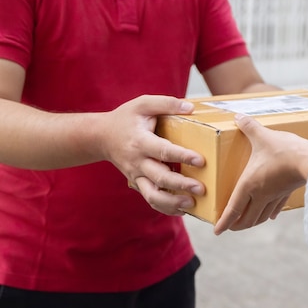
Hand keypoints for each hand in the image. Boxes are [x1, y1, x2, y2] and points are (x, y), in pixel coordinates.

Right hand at [99, 95, 205, 215]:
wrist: (101, 137)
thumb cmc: (126, 118)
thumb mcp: (142, 104)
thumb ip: (166, 103)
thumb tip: (190, 107)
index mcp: (140, 141)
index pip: (163, 151)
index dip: (182, 156)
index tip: (200, 161)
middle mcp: (137, 162)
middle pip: (159, 178)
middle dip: (181, 185)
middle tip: (201, 188)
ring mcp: (136, 176)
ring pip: (152, 195)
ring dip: (172, 202)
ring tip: (192, 204)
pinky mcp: (137, 183)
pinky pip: (150, 199)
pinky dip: (166, 207)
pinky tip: (183, 209)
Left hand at [214, 114, 307, 234]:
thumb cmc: (284, 150)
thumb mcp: (263, 136)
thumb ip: (249, 127)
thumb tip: (238, 116)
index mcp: (249, 184)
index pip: (233, 209)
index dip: (224, 221)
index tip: (217, 231)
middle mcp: (260, 195)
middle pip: (246, 218)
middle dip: (236, 225)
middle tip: (229, 227)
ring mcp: (275, 196)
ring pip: (261, 216)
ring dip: (252, 222)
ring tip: (246, 223)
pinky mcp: (287, 192)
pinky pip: (276, 207)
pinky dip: (270, 213)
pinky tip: (270, 216)